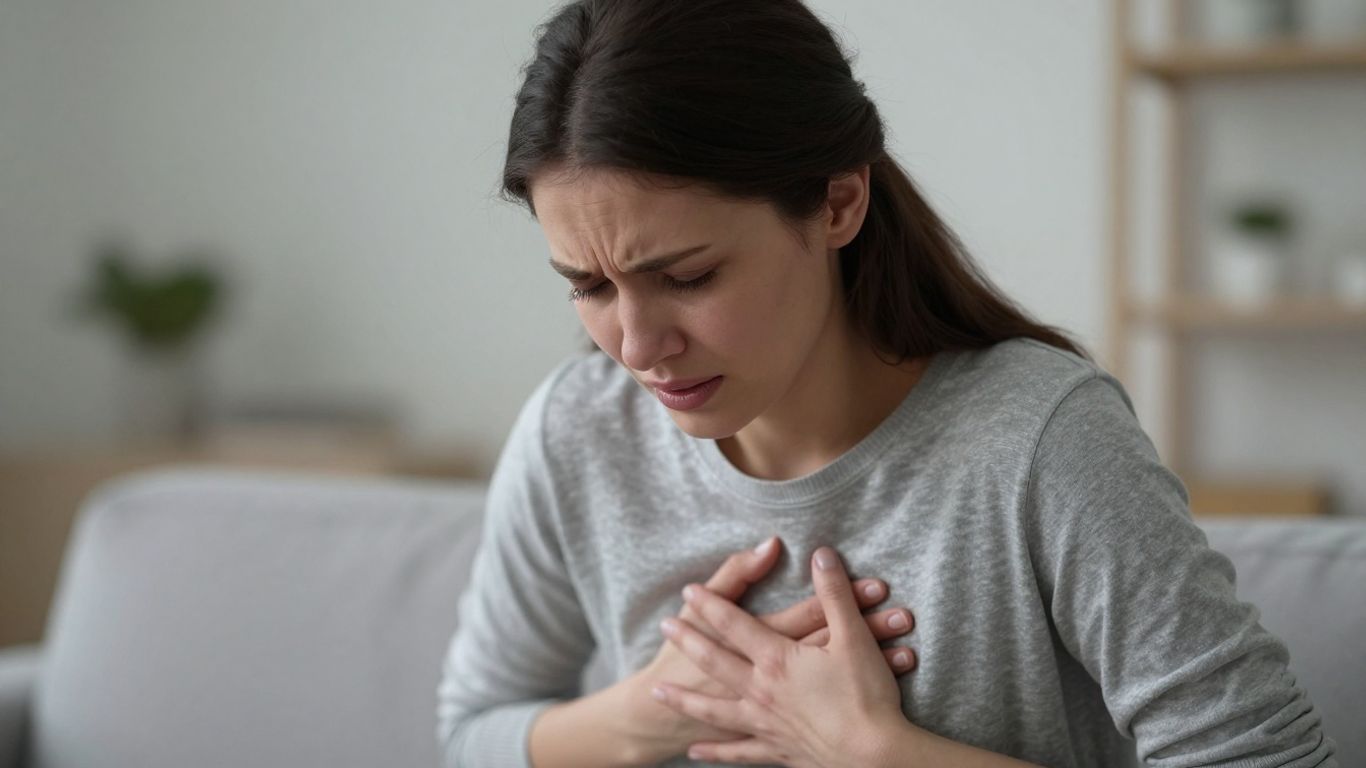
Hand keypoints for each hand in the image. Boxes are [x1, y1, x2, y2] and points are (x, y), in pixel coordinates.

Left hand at [619, 537, 915, 764]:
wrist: (874, 757)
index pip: (735, 624)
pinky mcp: (776, 750)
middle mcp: (762, 691)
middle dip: (688, 642)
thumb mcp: (854, 636)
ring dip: (684, 700)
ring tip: (658, 692)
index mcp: (777, 660)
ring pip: (714, 710)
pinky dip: (716, 751)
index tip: (689, 590)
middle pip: (716, 661)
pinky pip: (738, 752)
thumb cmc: (866, 696)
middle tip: (663, 627)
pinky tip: (695, 753)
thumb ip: (834, 593)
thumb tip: (821, 555)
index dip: (711, 604)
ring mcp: (765, 723)